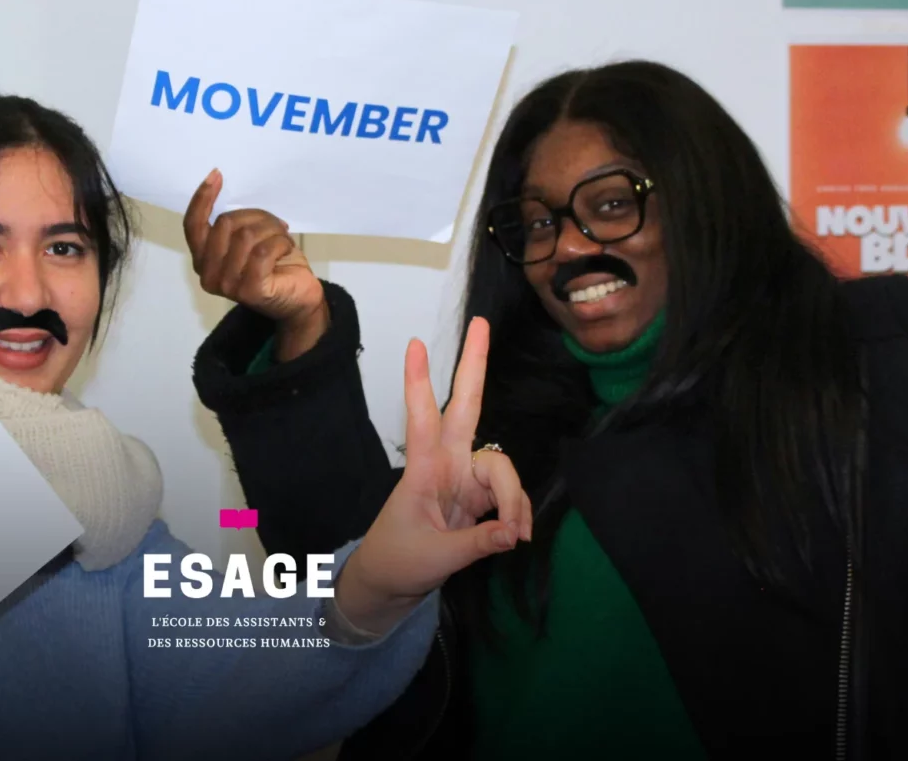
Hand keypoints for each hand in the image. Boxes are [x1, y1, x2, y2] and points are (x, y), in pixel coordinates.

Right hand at [183, 169, 326, 360]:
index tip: (216, 175)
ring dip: (271, 230)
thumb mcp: (248, 239)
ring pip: (246, 235)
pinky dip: (280, 243)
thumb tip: (234, 195)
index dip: (202, 198)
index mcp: (203, 260)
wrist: (299, 298)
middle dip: (256, 216)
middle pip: (225, 223)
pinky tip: (287, 248)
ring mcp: (227, 285)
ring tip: (282, 239)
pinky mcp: (249, 291)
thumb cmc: (275, 265)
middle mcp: (208, 274)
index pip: (193, 225)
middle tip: (275, 225)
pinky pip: (263, 251)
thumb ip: (234, 225)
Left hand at [333, 318, 529, 634]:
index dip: (419, 382)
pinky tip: (517, 536)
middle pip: (466, 406)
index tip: (415, 344)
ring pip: (501, 466)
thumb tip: (513, 532)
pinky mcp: (478, 498)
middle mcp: (446, 463)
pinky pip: (509, 495)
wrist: (389, 584)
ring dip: (514, 499)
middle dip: (474, 365)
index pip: (421, 418)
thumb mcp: (436, 557)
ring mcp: (464, 478)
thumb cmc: (399, 561)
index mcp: (423, 469)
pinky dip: (518, 514)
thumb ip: (477, 542)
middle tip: (481, 322)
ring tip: (516, 537)